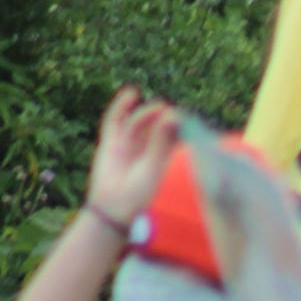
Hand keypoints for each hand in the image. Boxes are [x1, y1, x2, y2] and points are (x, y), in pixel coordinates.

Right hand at [83, 87, 179, 225]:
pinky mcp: (112, 141)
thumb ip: (160, 141)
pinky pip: (116, 119)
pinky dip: (122, 105)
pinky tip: (131, 93)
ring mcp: (130, 142)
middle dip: (165, 116)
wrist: (113, 207)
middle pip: (158, 123)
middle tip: (174, 113)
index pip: (176, 132)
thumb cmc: (140, 193)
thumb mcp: (154, 166)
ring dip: (148, 112)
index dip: (182, 123)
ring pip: (140, 120)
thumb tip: (172, 114)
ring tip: (159, 108)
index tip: (188, 118)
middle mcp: (148, 146)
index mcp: (166, 154)